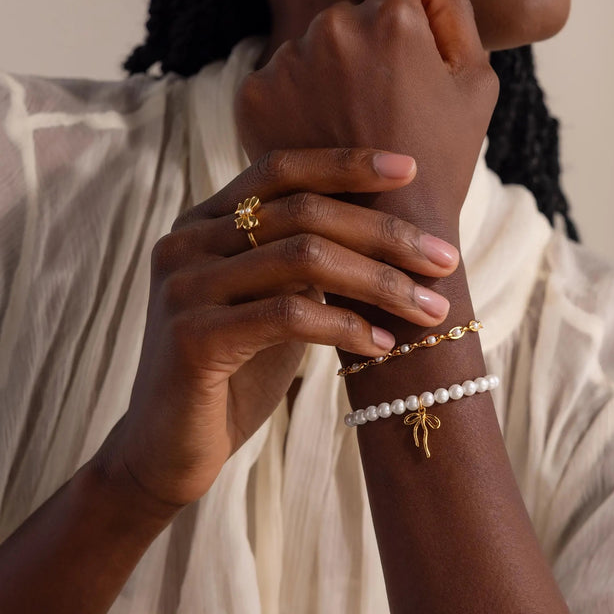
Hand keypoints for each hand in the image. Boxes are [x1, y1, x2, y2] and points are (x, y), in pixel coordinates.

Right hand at [96, 147, 459, 511]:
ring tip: (432, 309)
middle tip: (445, 259)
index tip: (411, 170)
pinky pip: (289, 316)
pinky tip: (384, 346)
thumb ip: (307, 259)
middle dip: (385, 233)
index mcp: (203, 221)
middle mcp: (186, 241)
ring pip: (304, 259)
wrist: (169, 450)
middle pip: (303, 212)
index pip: (281, 169)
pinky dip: (347, 327)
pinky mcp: (191, 336)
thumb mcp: (274, 299)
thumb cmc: (235, 371)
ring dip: (380, 283)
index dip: (346, 163)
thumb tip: (396, 230)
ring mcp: (184, 286)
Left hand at [236, 0, 497, 223]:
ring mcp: (288, 61)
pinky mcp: (253, 95)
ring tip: (347, 127)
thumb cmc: (442, 155)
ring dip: (322, 72)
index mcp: (392, 16)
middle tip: (377, 104)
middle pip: (342, 11)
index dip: (397, 17)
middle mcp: (333, 27)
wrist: (385, 231)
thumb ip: (452, 8)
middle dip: (359, 44)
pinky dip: (291, 101)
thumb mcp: (474, 81)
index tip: (400, 62)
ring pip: (306, 46)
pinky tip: (317, 136)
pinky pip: (275, 77)